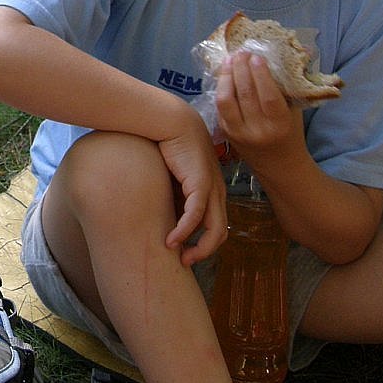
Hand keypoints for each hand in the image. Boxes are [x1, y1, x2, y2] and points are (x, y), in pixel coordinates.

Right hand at [156, 110, 227, 265]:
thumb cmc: (167, 144)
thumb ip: (173, 193)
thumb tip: (162, 211)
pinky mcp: (200, 183)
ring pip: (214, 230)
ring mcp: (211, 188)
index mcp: (213, 189)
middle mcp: (217, 191)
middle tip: (185, 263)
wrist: (170, 119)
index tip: (184, 252)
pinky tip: (171, 240)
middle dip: (204, 252)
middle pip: (219, 232)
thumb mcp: (172, 175)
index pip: (215, 224)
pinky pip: (195, 216)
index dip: (202, 242)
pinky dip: (185, 231)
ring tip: (180, 258)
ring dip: (198, 248)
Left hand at [215, 51, 303, 165]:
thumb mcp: (295, 111)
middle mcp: (258, 130)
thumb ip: (289, 85)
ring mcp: (239, 133)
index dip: (261, 75)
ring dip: (226, 76)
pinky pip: (219, 107)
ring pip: (226, 100)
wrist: (279, 166)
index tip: (257, 56)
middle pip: (245, 94)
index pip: (268, 97)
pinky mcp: (226, 133)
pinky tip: (224, 75)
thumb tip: (294, 52)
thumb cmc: (290, 133)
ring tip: (230, 59)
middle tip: (241, 52)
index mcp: (280, 124)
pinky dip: (220, 89)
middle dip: (241, 69)